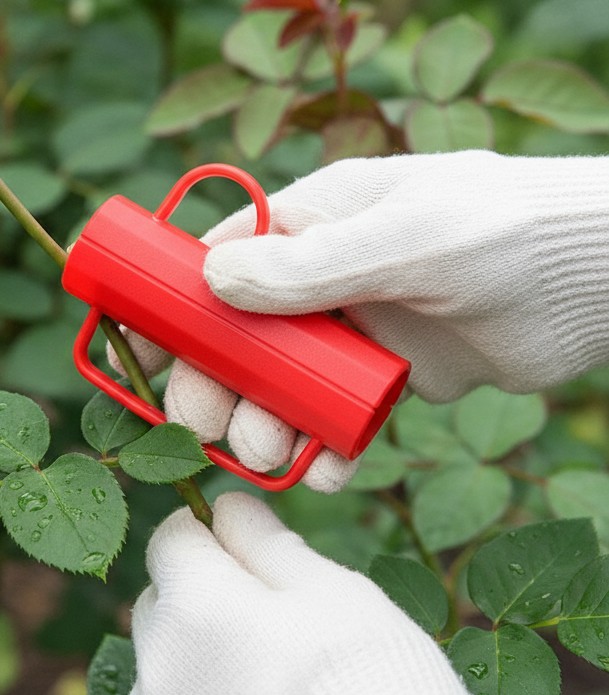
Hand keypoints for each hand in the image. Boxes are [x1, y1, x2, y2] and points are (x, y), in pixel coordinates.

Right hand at [111, 151, 608, 489]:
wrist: (596, 279)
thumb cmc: (502, 232)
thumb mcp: (406, 239)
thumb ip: (313, 264)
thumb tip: (213, 280)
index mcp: (312, 223)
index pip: (216, 258)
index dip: (170, 303)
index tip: (132, 348)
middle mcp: (321, 278)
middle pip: (238, 335)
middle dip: (213, 381)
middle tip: (203, 424)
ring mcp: (353, 330)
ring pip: (281, 384)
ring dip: (262, 422)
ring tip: (265, 453)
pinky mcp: (388, 380)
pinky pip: (337, 419)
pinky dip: (324, 448)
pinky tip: (325, 471)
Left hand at [127, 493, 487, 694]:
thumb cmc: (379, 693)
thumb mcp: (336, 593)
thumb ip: (268, 543)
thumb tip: (228, 508)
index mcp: (196, 608)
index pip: (171, 538)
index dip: (208, 530)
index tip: (243, 542)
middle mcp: (159, 672)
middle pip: (162, 602)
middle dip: (202, 591)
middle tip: (271, 615)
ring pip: (164, 666)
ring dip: (200, 655)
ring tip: (270, 679)